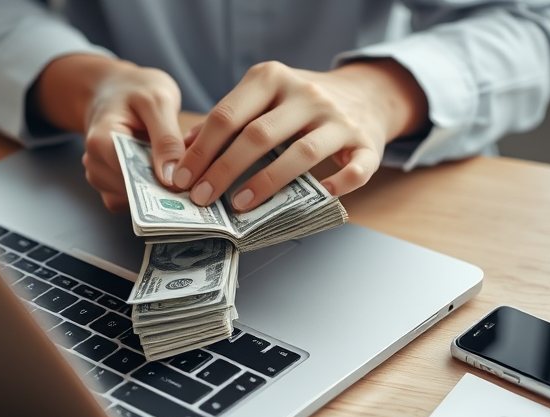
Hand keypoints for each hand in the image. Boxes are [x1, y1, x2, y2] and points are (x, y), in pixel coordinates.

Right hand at [34, 54, 183, 211]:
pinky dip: (150, 195)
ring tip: (174, 170)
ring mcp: (100, 176)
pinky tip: (162, 175)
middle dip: (161, 189)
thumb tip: (171, 178)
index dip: (159, 183)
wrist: (116, 90)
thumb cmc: (136, 90)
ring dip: (157, 192)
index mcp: (101, 140)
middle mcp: (95, 163)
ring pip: (133, 202)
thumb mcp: (157, 101)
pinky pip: (133, 203)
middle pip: (131, 192)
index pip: (130, 176)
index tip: (186, 184)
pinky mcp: (110, 185)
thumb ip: (166, 138)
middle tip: (188, 179)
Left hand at [173, 60, 427, 210]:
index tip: (183, 178)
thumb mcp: (263, 96)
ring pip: (302, 154)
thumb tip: (185, 148)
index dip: (201, 150)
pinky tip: (317, 198)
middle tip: (203, 198)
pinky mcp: (367, 143)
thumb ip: (227, 118)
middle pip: (259, 135)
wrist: (366, 93)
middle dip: (225, 170)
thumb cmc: (301, 103)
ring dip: (267, 183)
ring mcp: (339, 119)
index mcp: (272, 78)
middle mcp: (306, 95)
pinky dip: (336, 186)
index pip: (228, 115)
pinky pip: (354, 170)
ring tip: (240, 205)